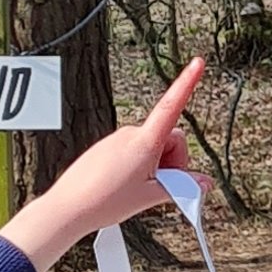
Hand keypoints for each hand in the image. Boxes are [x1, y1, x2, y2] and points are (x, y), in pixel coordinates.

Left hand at [1, 56, 207, 271]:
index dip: (187, 83)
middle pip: (169, 137)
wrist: (68, 208)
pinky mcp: (106, 149)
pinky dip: (139, 166)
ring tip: (138, 189)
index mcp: (144, 141)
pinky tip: (125, 186)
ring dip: (155, 165)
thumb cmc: (104, 201)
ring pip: (151, 146)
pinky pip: (133, 150)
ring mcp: (116, 140)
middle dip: (173, 159)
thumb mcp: (150, 197)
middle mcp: (130, 134)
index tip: (198, 63)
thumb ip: (181, 188)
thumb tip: (202, 184)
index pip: (172, 105)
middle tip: (160, 184)